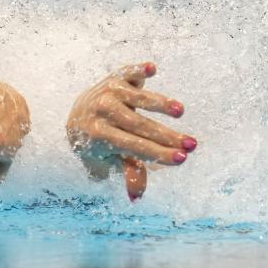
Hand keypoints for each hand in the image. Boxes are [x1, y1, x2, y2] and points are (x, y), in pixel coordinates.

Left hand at [66, 62, 196, 200]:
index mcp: (99, 136)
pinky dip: (138, 70)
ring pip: (138, 99)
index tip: (182, 158)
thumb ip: (128, 172)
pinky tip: (151, 69)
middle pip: (140, 125)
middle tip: (192, 144)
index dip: (159, 153)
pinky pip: (128, 72)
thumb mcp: (108, 162)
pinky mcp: (115, 78)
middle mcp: (101, 112)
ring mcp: (107, 92)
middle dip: (167, 136)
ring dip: (160, 103)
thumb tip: (136, 197)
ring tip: (180, 111)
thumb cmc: (98, 145)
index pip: (134, 146)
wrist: (75, 116)